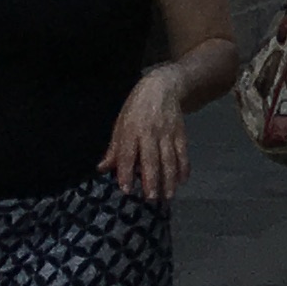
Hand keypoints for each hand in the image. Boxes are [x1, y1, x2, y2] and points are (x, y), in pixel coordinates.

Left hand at [104, 68, 191, 201]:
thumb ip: (114, 148)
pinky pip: (183, 152)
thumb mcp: (120, 124)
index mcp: (131, 131)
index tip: (127, 189)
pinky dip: (184, 167)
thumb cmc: (136, 108)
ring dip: (169, 178)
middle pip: (151, 158)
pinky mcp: (180, 132)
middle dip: (151, 179)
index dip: (127, 172)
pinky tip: (182, 180)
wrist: (162, 87)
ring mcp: (167, 133)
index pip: (128, 154)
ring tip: (167, 195)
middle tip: (151, 198)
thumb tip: (102, 168)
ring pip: (169, 158)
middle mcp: (150, 133)